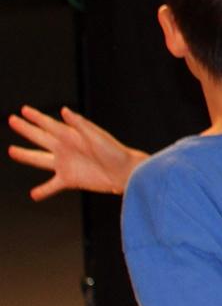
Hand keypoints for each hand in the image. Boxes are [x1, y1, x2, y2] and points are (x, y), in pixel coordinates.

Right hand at [8, 105, 146, 198]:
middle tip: (12, 120)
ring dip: (25, 155)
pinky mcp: (70, 180)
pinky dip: (42, 191)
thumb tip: (65, 111)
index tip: (23, 110)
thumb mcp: (97, 137)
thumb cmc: (115, 152)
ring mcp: (66, 164)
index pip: (49, 124)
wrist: (126, 172)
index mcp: (71, 136)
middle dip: (26, 129)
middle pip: (40, 137)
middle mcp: (66, 149)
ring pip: (39, 159)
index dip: (35, 117)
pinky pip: (51, 186)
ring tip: (12, 150)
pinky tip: (33, 195)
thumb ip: (80, 125)